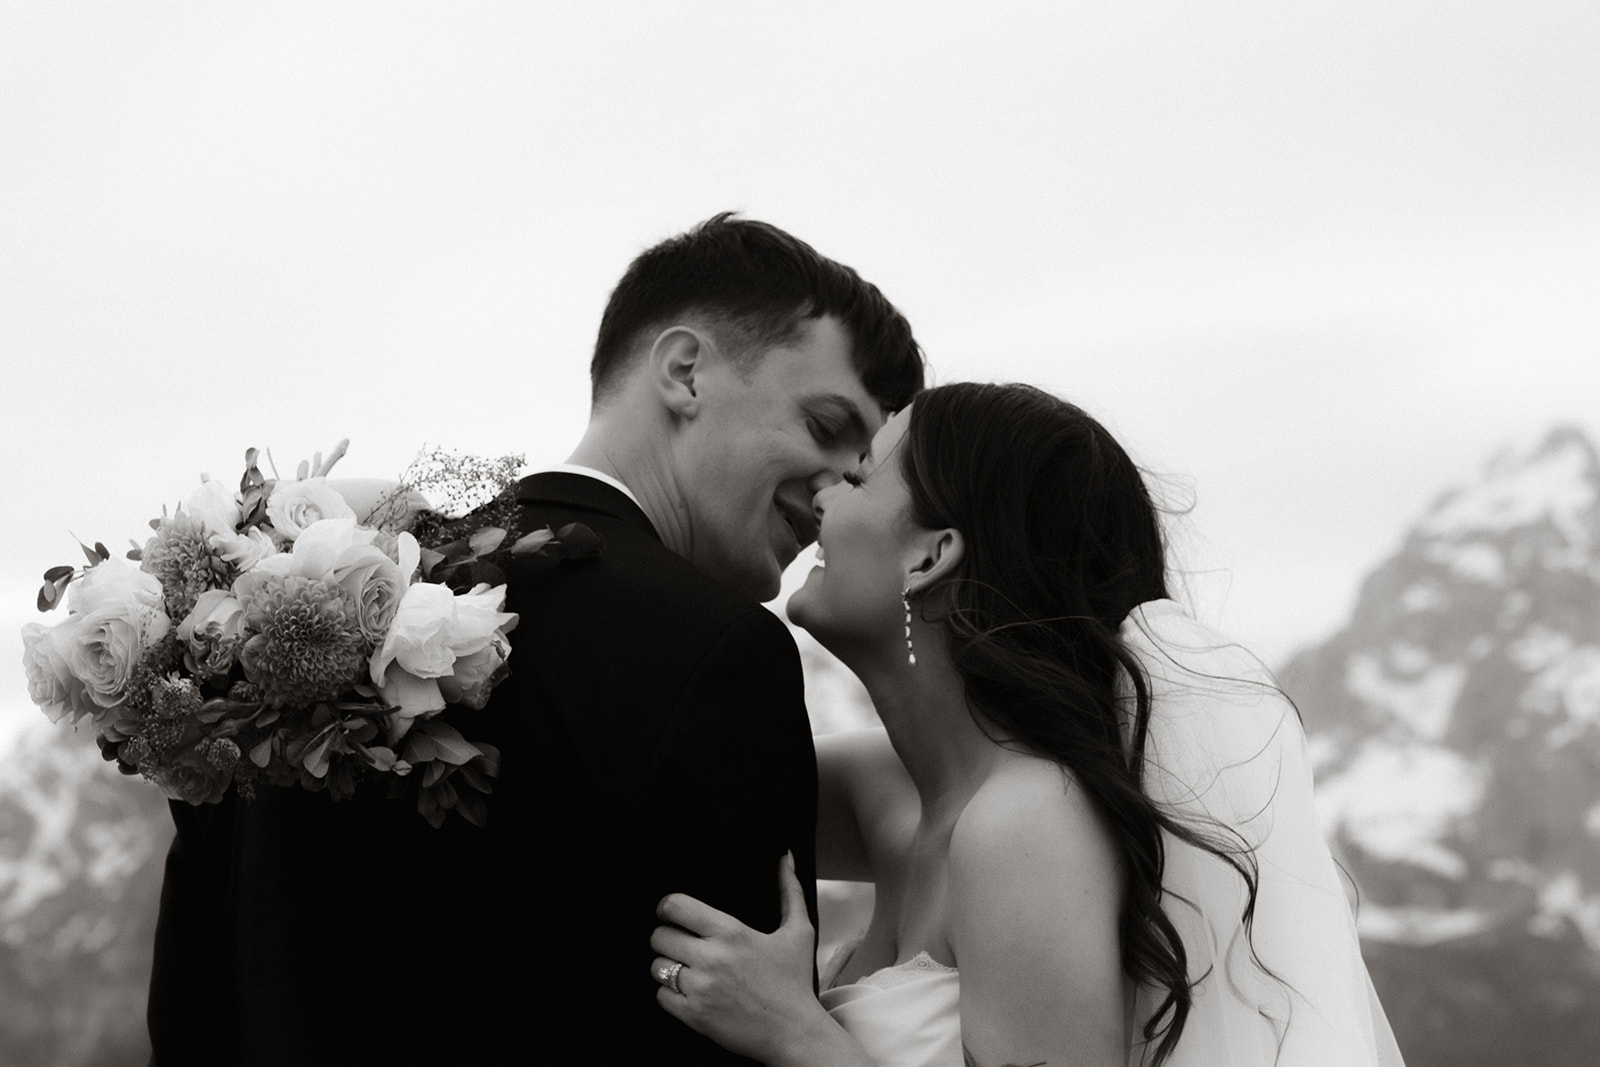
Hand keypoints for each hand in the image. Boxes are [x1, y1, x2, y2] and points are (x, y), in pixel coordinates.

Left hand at [650, 852, 828, 1064]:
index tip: (670, 912)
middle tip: (680, 944)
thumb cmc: (795, 982)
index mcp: (731, 932)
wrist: (794, 1032)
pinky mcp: (694, 1015)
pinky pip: (661, 996)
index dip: (666, 907)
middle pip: (660, 936)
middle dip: (667, 938)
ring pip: (657, 966)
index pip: (676, 906)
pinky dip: (669, 994)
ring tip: (686, 970)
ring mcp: (701, 988)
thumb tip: (787, 857)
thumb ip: (790, 890)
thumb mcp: (799, 931)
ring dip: (667, 967)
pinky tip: (688, 992)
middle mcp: (712, 958)